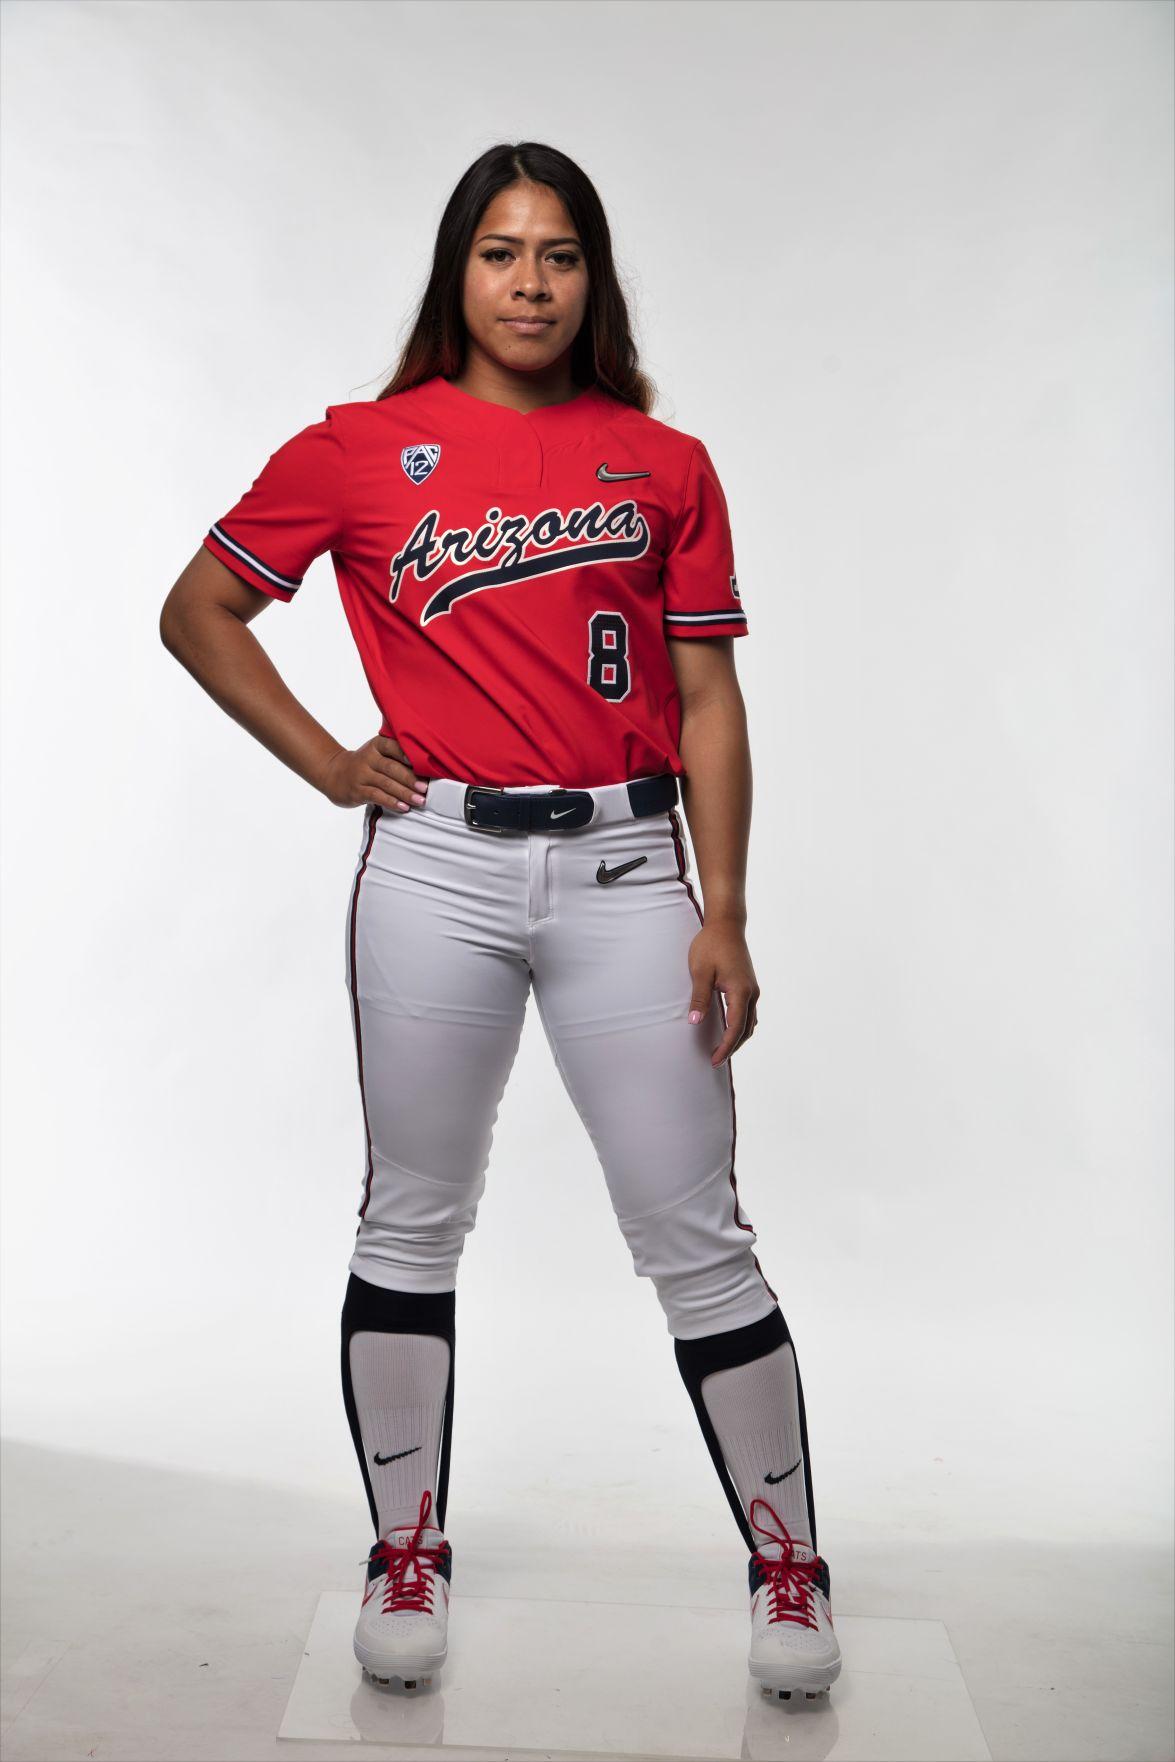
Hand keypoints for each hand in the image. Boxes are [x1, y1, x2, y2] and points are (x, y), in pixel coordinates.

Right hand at [317, 735, 427, 812]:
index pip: (393, 746)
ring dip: (404, 793)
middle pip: (391, 768)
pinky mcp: (357, 791)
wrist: (334, 774)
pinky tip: (404, 807)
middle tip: (426, 788)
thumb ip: (396, 755)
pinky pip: (376, 796)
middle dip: (410, 779)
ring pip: (385, 784)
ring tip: (420, 800)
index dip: (407, 754)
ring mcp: (361, 775)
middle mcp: (368, 758)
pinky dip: (392, 802)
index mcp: (376, 745)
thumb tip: (428, 767)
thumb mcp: (376, 753)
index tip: (423, 762)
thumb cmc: (366, 764)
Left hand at [686, 921, 759, 1065]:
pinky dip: (740, 1026)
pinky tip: (729, 1030)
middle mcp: (751, 993)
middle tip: (715, 1061)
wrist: (726, 925)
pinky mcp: (749, 985)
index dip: (725, 1047)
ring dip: (738, 1038)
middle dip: (732, 1048)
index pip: (735, 1028)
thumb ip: (699, 998)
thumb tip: (694, 1022)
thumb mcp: (700, 972)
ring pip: (750, 1022)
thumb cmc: (711, 945)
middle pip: (746, 1030)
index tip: (714, 1060)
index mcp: (740, 991)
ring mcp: (752, 989)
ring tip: (721, 1050)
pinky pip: (748, 1013)